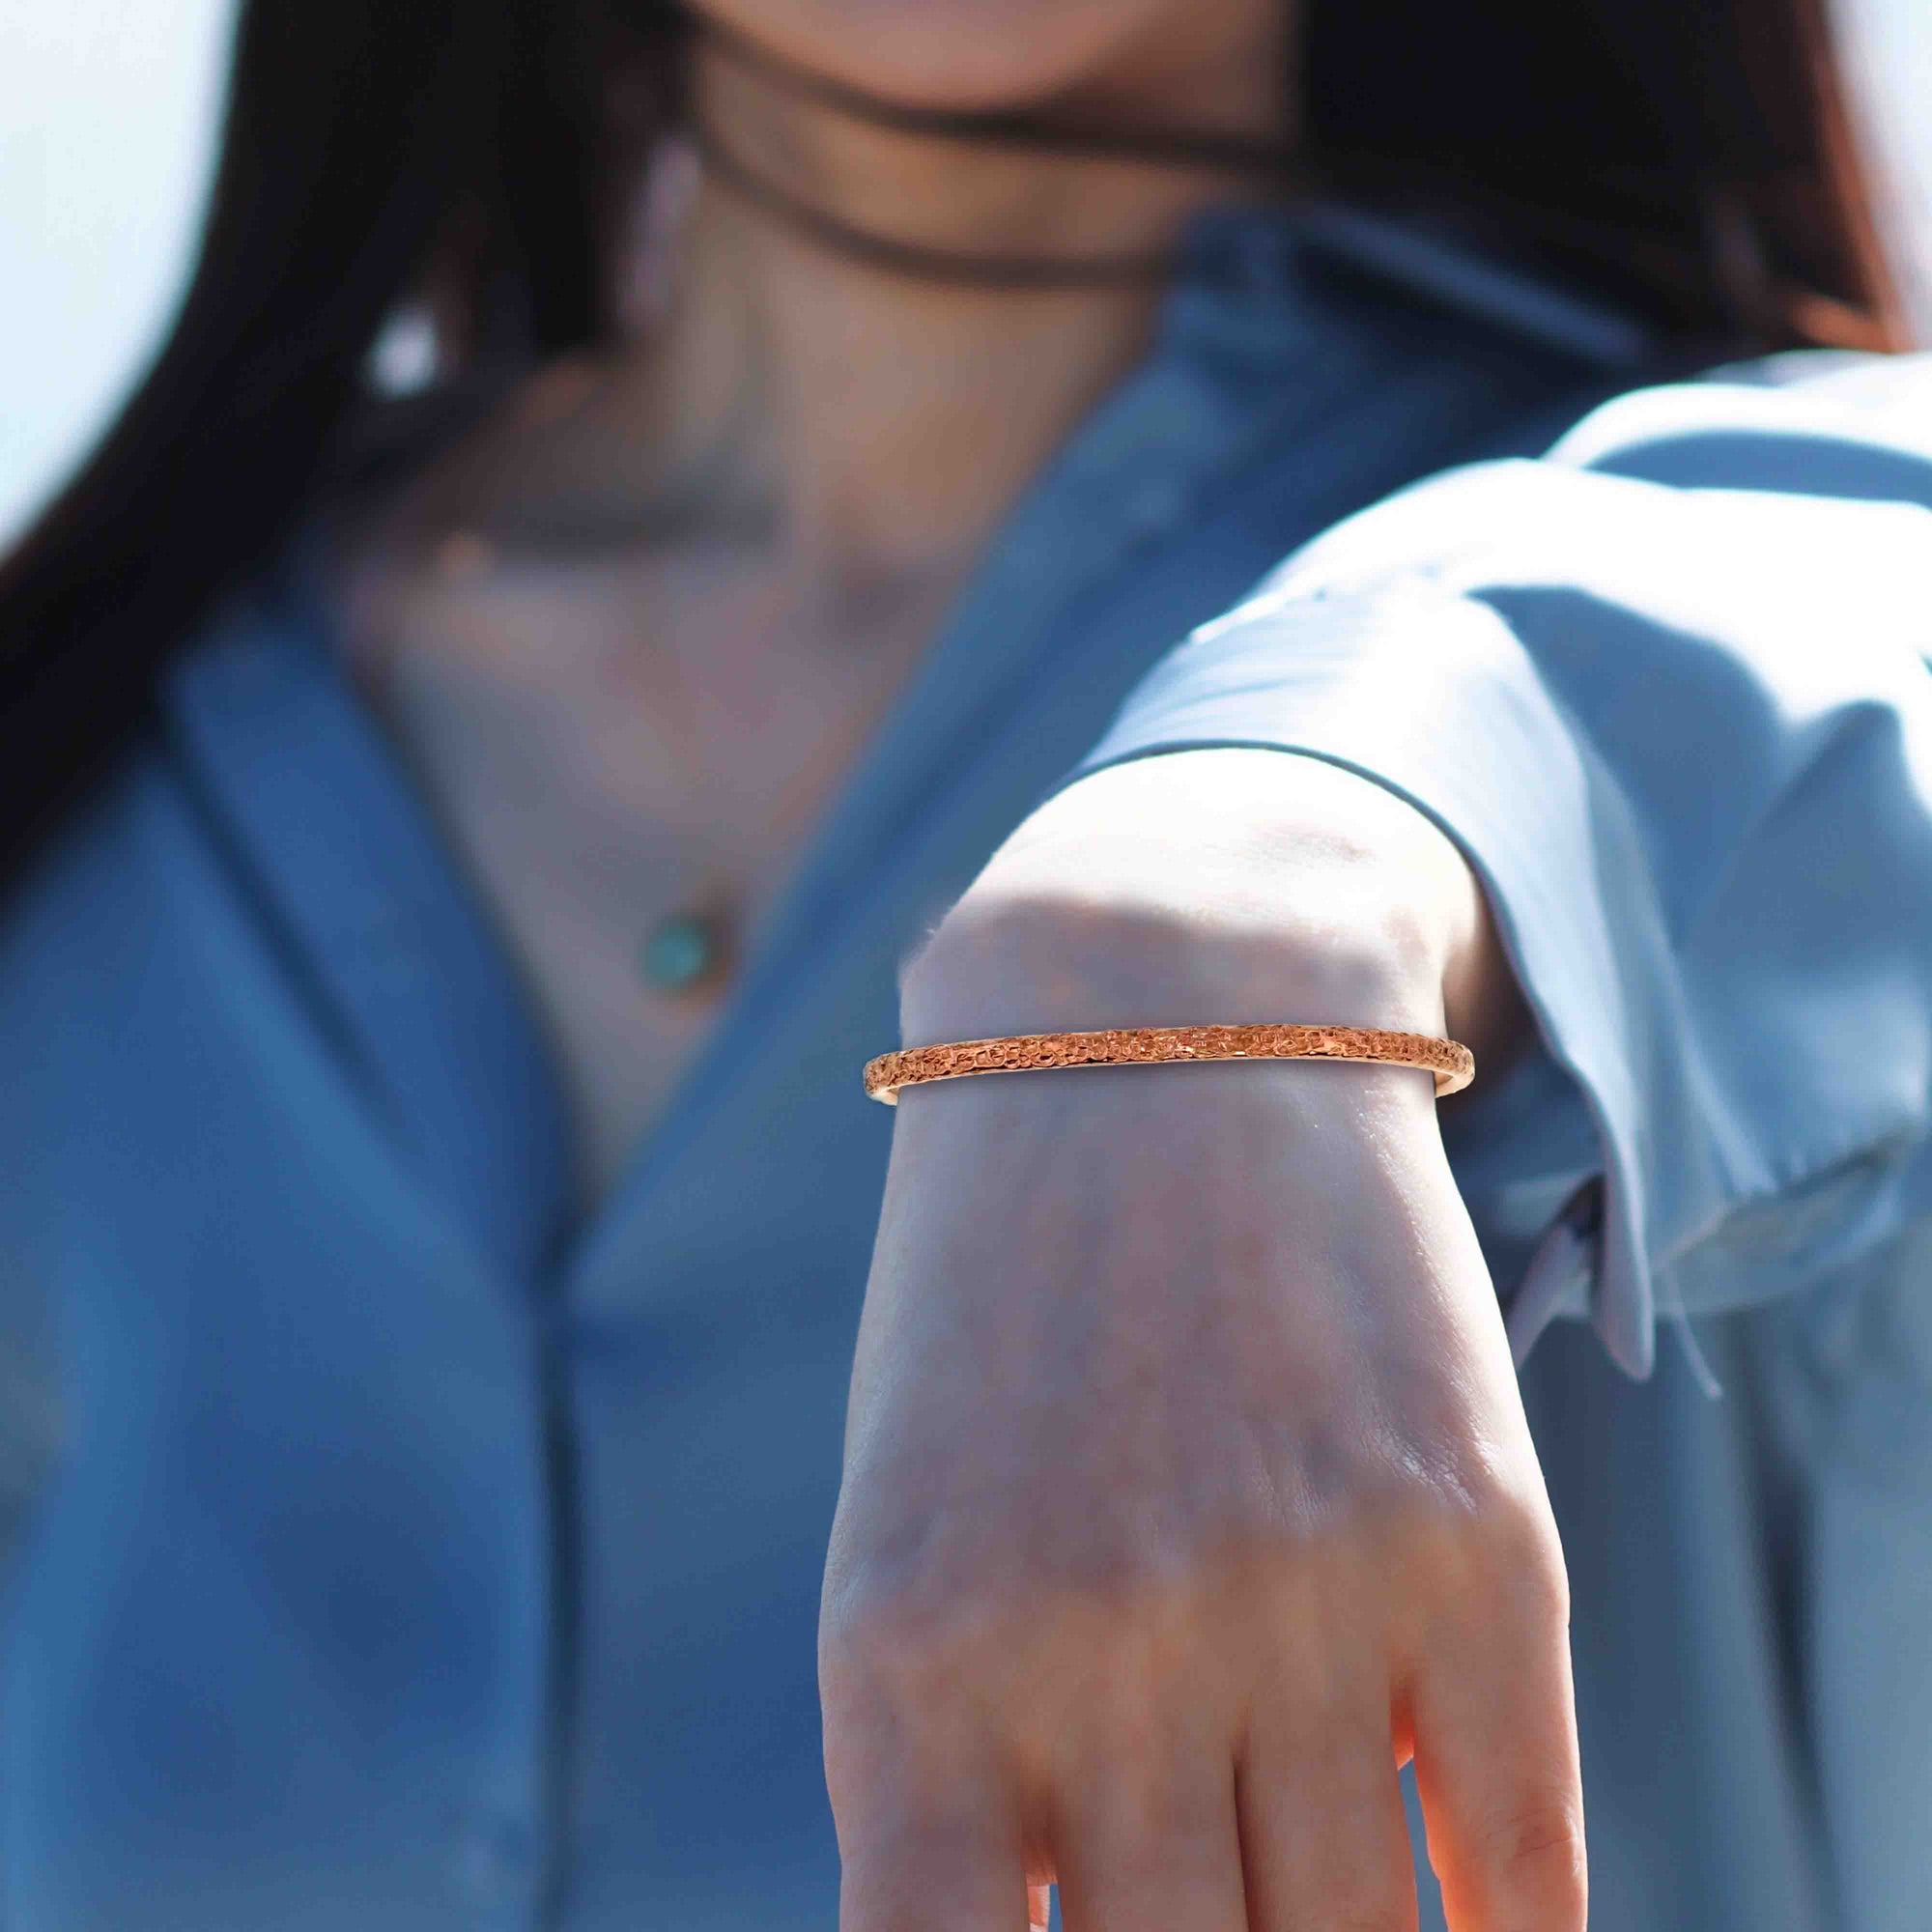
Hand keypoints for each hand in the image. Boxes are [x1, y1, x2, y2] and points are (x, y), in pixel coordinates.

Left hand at [819, 752, 1579, 1931]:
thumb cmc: (1003, 1306)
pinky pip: (1522, 1852)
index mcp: (912, 1666)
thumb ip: (963, 1781)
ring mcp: (1307, 1597)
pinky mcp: (1476, 1542)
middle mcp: (1108, 1651)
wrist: (1158, 1024)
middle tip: (1202, 1927)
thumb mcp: (917, 1530)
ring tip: (1316, 1921)